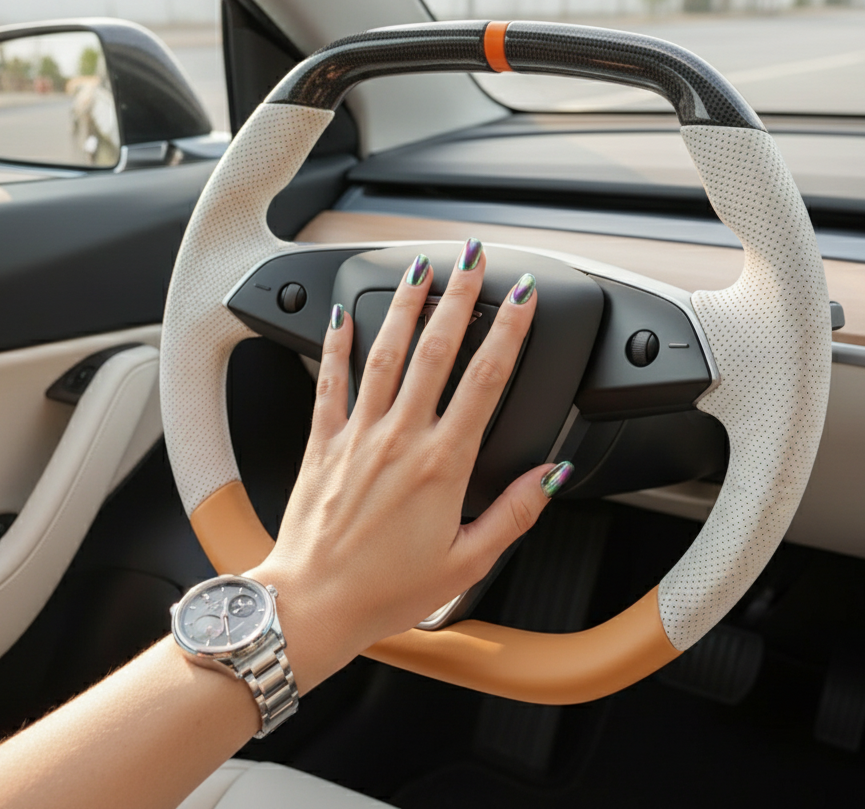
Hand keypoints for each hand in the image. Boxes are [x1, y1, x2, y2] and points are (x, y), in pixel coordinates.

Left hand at [246, 240, 571, 691]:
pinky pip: (331, 380)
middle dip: (460, 297)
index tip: (524, 299)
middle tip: (474, 260)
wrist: (312, 604)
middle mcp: (400, 438)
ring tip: (421, 268)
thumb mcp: (467, 563)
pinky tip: (346, 315)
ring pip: (386, 353)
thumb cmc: (384, 591)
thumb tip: (552, 475)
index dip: (510, 332)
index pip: (486, 380)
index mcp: (442, 464)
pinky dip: (339, 344)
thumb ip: (515, 513)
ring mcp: (358, 434)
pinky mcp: (324, 441)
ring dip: (406, 306)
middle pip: (437, 350)